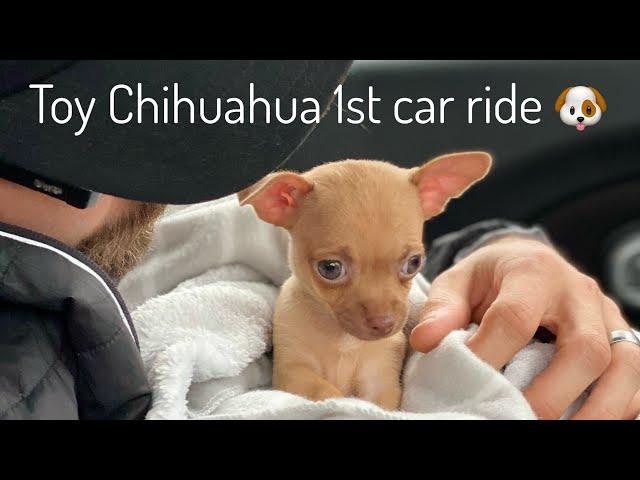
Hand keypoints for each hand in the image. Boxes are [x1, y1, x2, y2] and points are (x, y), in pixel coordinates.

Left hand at [410, 236, 639, 418]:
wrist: (529, 261)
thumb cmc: (491, 277)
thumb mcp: (460, 281)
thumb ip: (442, 308)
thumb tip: (427, 342)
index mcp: (533, 272)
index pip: (515, 317)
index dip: (490, 354)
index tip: (466, 382)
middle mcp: (579, 293)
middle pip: (585, 348)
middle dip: (552, 394)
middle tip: (515, 417)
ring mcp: (608, 316)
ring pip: (624, 365)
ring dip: (597, 409)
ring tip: (555, 429)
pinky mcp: (623, 337)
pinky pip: (636, 377)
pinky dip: (619, 406)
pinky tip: (585, 419)